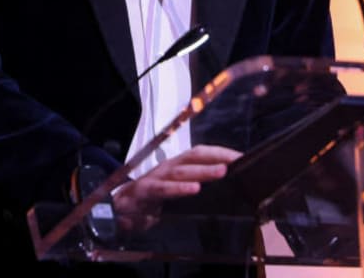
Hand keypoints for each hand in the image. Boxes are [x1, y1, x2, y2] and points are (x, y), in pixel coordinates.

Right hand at [111, 144, 240, 231]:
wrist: (119, 210)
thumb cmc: (151, 200)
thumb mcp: (176, 193)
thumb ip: (194, 187)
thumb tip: (225, 187)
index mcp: (178, 165)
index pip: (203, 153)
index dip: (222, 153)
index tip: (244, 157)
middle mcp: (168, 166)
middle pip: (195, 156)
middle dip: (217, 157)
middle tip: (238, 161)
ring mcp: (156, 177)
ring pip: (182, 170)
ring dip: (203, 170)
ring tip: (222, 172)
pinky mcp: (145, 191)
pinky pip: (163, 188)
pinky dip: (178, 188)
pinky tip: (193, 189)